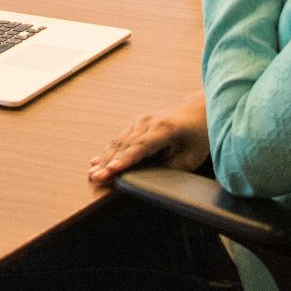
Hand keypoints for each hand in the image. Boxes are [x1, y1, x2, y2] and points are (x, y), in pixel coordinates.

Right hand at [87, 93, 208, 184]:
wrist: (197, 111)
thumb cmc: (198, 136)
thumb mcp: (192, 156)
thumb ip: (171, 167)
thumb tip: (149, 178)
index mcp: (164, 128)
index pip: (141, 146)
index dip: (125, 160)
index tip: (112, 170)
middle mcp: (148, 122)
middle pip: (125, 145)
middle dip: (109, 163)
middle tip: (96, 178)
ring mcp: (140, 121)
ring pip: (118, 142)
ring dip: (104, 159)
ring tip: (92, 174)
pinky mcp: (135, 124)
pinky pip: (119, 140)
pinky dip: (107, 153)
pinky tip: (95, 163)